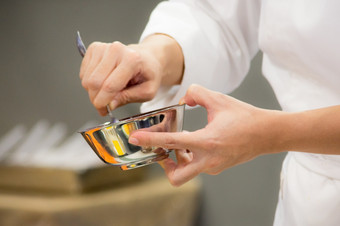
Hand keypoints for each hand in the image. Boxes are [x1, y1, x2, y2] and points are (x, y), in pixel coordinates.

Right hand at [79, 34, 183, 115]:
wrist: (147, 58)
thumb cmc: (148, 74)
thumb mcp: (147, 91)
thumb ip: (128, 98)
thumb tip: (109, 104)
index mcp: (132, 59)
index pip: (110, 86)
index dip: (103, 102)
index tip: (104, 111)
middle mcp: (116, 50)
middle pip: (94, 82)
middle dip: (96, 99)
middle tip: (104, 106)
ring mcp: (103, 47)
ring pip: (87, 79)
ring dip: (94, 91)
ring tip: (107, 92)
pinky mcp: (94, 48)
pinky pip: (83, 73)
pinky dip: (90, 83)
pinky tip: (103, 82)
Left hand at [129, 84, 281, 185]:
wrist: (268, 133)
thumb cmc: (245, 117)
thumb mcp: (219, 100)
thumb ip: (197, 94)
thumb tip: (185, 98)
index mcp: (207, 142)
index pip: (171, 143)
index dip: (151, 140)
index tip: (136, 139)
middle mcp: (208, 160)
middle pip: (176, 176)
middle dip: (164, 165)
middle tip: (161, 150)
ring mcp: (213, 166)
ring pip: (187, 172)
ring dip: (178, 159)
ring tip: (179, 142)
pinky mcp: (218, 167)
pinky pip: (197, 166)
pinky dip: (190, 156)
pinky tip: (193, 142)